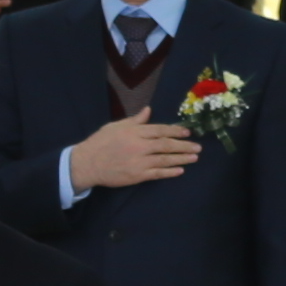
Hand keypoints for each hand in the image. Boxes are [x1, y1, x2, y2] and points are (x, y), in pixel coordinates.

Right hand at [69, 113, 200, 190]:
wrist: (88, 163)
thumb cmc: (101, 142)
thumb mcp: (116, 126)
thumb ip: (135, 119)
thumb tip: (148, 110)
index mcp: (135, 131)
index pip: (160, 130)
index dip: (175, 131)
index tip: (188, 132)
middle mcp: (139, 146)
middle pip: (166, 145)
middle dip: (184, 145)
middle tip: (197, 147)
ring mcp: (139, 162)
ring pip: (165, 159)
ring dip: (181, 158)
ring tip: (194, 157)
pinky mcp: (137, 176)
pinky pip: (157, 173)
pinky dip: (169, 172)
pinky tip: (180, 171)